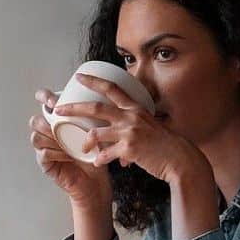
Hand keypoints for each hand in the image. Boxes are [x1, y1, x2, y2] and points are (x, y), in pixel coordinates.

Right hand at [30, 88, 111, 205]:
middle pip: (36, 120)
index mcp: (58, 121)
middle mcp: (48, 133)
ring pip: (37, 136)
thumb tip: (103, 95)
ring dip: (52, 136)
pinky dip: (56, 152)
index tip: (54, 99)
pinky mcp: (45, 164)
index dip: (44, 97)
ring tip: (67, 140)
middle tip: (59, 118)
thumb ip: (95, 115)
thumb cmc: (97, 154)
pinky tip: (69, 155)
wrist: (96, 181)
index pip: (43, 102)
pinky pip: (43, 154)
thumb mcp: (97, 130)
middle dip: (45, 118)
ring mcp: (44, 149)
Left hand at [54, 73, 208, 183]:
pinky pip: (106, 155)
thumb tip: (121, 130)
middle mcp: (131, 117)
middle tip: (59, 109)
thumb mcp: (150, 125)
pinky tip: (98, 163)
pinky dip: (100, 159)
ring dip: (86, 142)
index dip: (94, 81)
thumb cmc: (165, 145)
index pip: (112, 89)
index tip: (79, 76)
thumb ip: (134, 123)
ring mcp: (129, 133)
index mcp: (135, 108)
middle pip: (96, 108)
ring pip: (97, 133)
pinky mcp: (129, 149)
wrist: (180, 160)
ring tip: (82, 149)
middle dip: (74, 108)